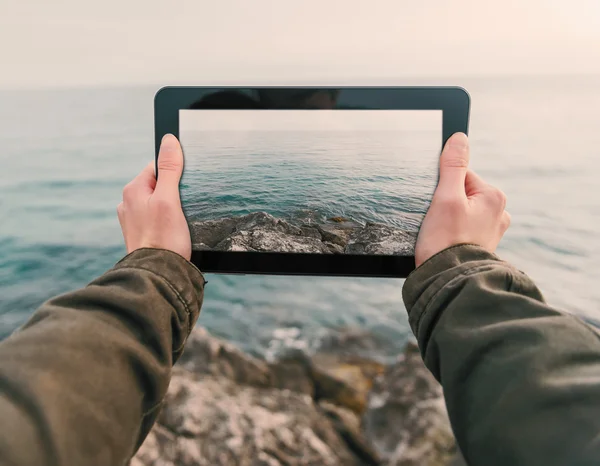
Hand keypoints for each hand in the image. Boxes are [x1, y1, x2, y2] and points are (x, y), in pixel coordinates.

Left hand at [117, 134, 190, 259]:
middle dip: (174, 194)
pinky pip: (156, 219)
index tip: (186, 188)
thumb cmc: (164, 239)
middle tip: (184, 209)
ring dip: (171, 210)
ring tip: (178, 225)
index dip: (175, 175)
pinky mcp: (140, 234)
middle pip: (159, 185)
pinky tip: (173, 234)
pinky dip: (166, 224)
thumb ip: (169, 169)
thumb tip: (169, 141)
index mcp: (133, 190)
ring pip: (158, 203)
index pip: (157, 167)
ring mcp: (133, 220)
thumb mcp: (170, 199)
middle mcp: (128, 203)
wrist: (157, 276)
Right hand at [415, 132, 510, 266]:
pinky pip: (462, 229)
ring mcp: (491, 231)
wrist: (449, 283)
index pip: (460, 176)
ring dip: (447, 220)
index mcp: (493, 197)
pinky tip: (445, 244)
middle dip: (444, 204)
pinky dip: (452, 234)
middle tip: (436, 222)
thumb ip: (453, 166)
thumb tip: (460, 138)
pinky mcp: (481, 246)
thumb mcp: (446, 198)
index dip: (441, 188)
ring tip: (440, 236)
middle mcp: (498, 213)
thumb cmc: (446, 242)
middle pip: (461, 194)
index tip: (435, 205)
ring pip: (461, 212)